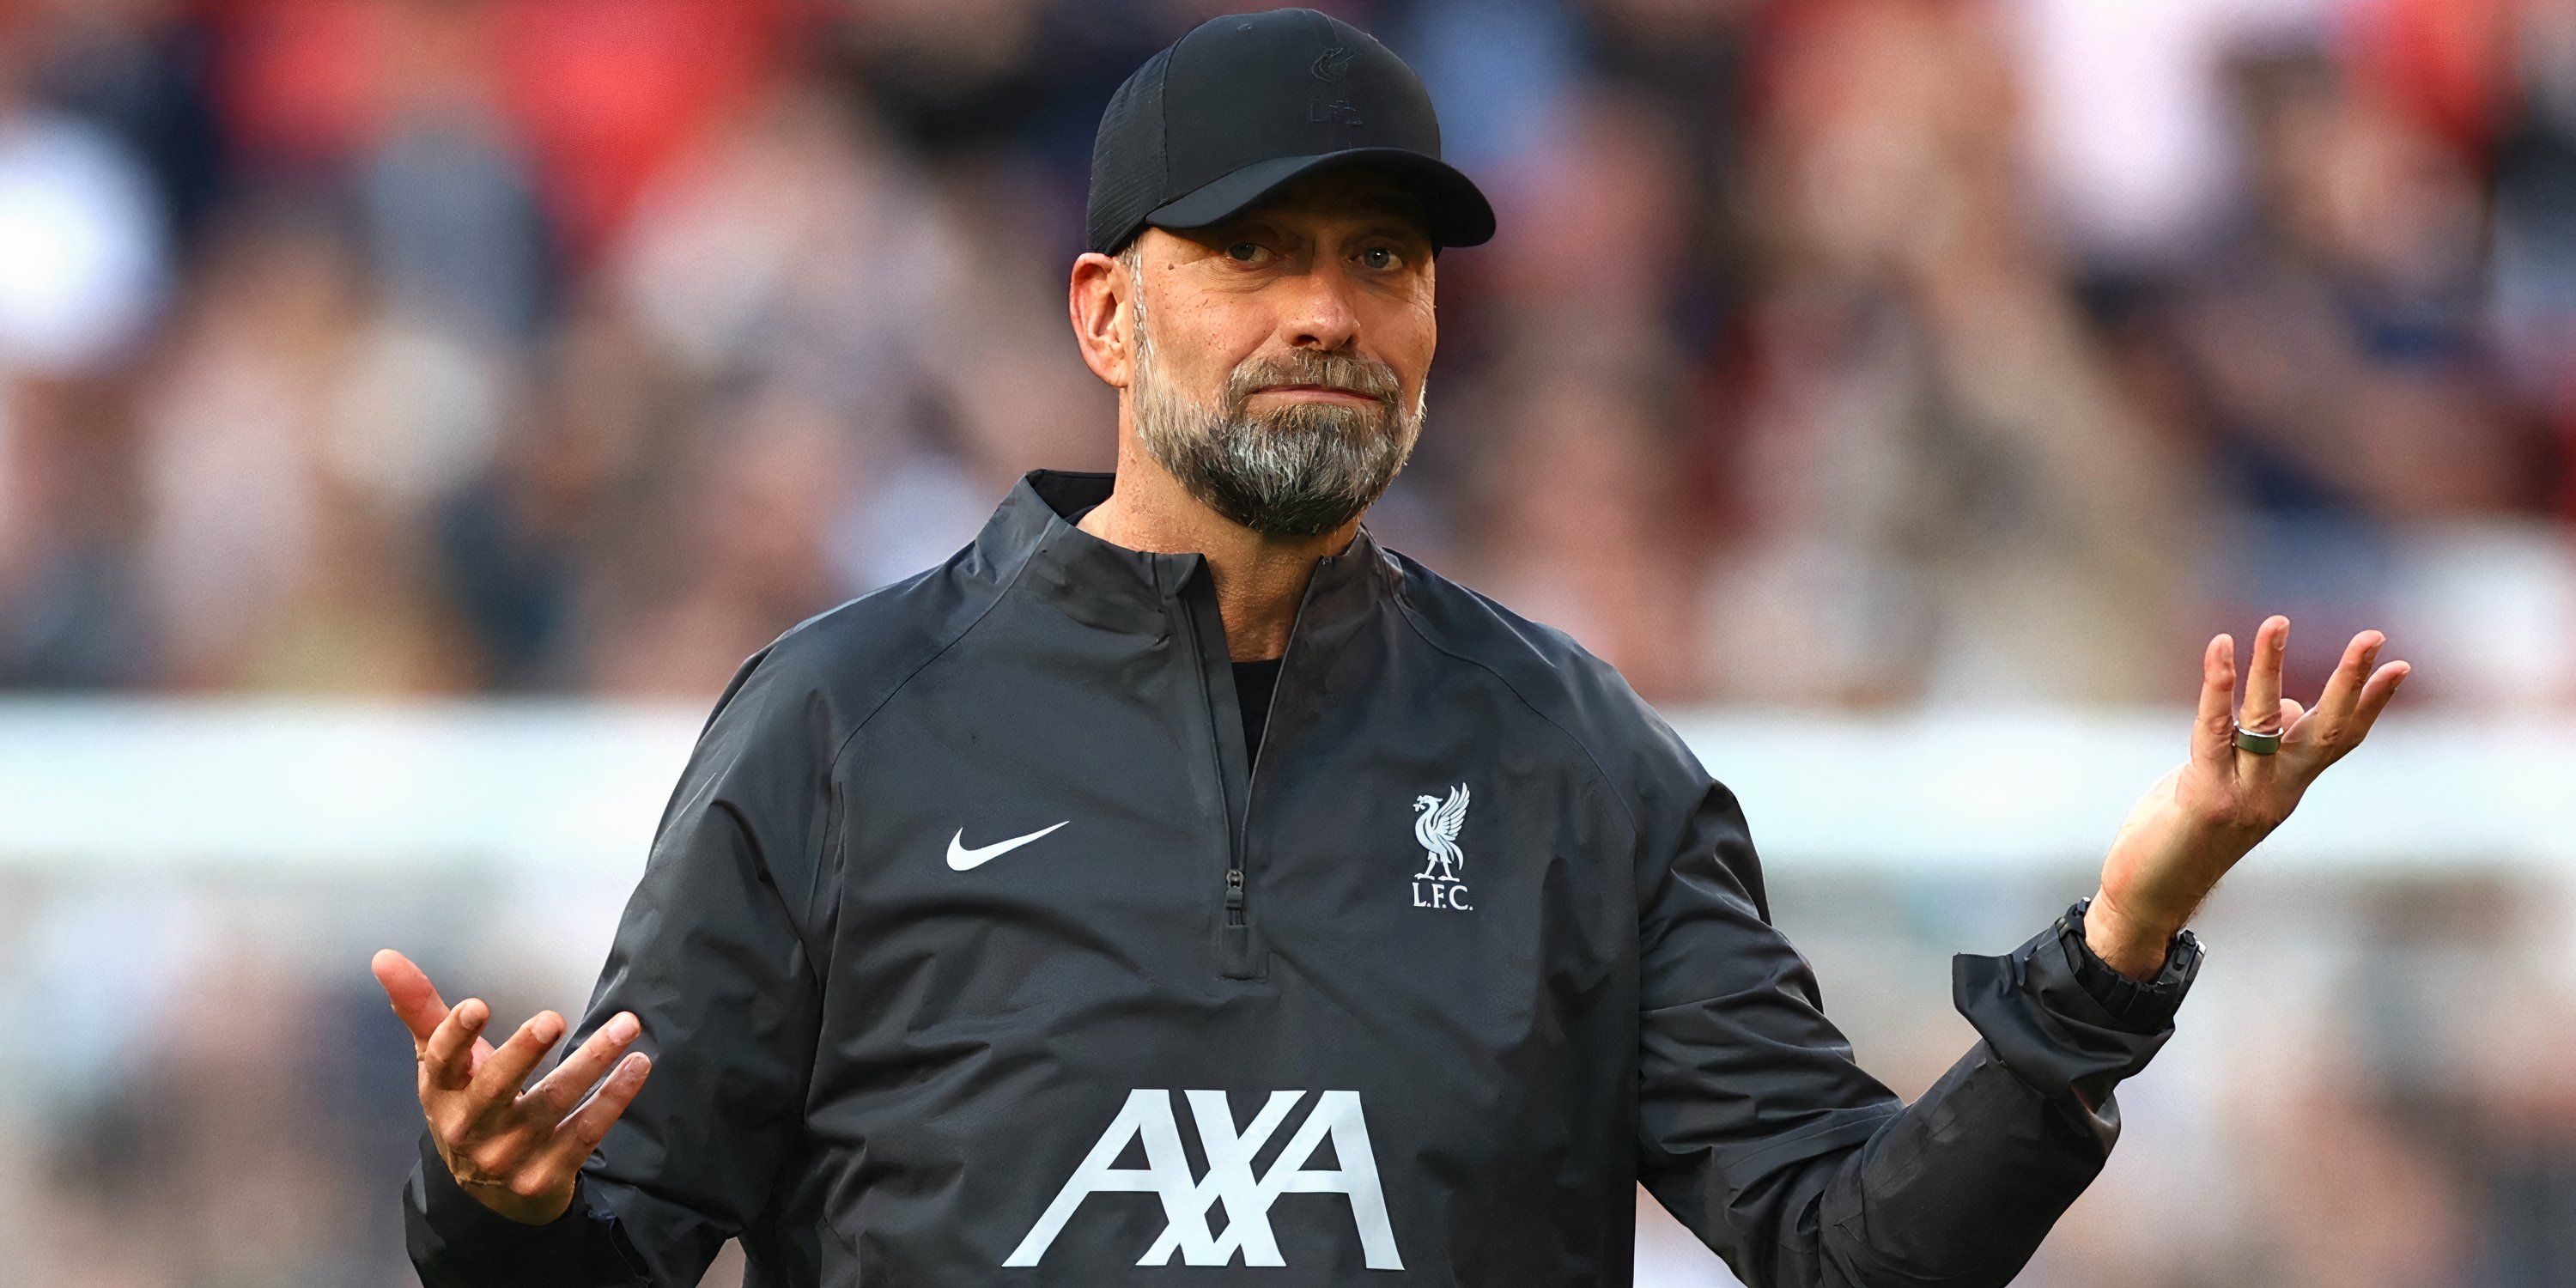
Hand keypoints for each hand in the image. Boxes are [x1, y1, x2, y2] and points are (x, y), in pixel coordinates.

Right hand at [372, 948, 652, 1224]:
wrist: (492, 1192)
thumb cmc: (468, 1104)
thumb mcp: (442, 1063)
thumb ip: (421, 1009)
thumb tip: (383, 956)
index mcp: (441, 1095)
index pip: (441, 1063)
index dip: (456, 1036)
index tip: (478, 1006)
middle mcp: (469, 1129)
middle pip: (495, 1089)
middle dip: (524, 1053)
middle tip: (553, 1018)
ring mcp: (509, 1157)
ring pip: (552, 1104)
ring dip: (592, 1062)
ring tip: (626, 1024)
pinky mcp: (547, 1175)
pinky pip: (585, 1132)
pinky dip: (613, 1098)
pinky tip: (637, 1064)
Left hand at [2087, 616, 2409, 977]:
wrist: (2148, 898)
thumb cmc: (2180, 837)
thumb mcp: (2227, 786)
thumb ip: (2258, 750)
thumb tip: (2290, 704)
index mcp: (2285, 789)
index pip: (2338, 740)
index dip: (2370, 704)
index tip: (2402, 666)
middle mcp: (2276, 793)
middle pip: (2323, 729)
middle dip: (2350, 680)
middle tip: (2375, 636)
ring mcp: (2245, 797)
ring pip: (2265, 720)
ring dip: (2270, 666)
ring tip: (2276, 622)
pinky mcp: (2206, 797)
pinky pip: (2215, 730)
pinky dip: (2218, 685)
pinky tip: (2221, 648)